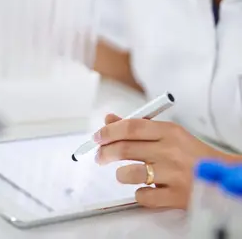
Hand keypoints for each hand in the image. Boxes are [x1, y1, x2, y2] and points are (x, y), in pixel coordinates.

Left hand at [94, 115, 222, 209]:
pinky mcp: (176, 197)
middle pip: (126, 148)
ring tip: (124, 173)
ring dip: (121, 174)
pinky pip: (143, 196)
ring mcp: (173, 175)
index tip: (97, 136)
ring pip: (130, 173)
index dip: (109, 131)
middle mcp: (171, 150)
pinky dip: (139, 193)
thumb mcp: (168, 133)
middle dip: (105, 152)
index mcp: (170, 131)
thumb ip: (138, 126)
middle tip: (99, 156)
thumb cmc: (190, 153)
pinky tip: (146, 188)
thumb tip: (109, 120)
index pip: (131, 127)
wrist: (220, 175)